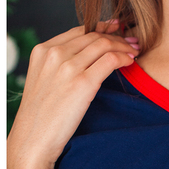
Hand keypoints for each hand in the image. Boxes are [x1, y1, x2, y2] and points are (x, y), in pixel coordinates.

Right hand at [7, 19, 139, 168]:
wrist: (33, 140)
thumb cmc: (41, 116)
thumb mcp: (43, 81)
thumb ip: (59, 65)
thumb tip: (87, 57)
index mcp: (42, 51)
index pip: (78, 30)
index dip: (101, 28)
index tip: (117, 29)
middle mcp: (54, 54)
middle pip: (93, 35)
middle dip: (117, 36)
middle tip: (132, 41)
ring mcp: (67, 67)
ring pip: (104, 44)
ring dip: (124, 46)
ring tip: (134, 51)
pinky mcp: (82, 82)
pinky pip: (110, 60)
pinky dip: (124, 58)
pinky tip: (130, 62)